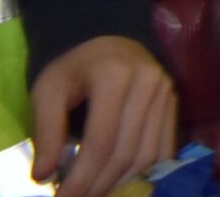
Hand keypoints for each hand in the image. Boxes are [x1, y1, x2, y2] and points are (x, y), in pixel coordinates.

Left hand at [29, 35, 173, 196]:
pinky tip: (121, 181)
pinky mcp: (174, 102)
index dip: (82, 178)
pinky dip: (144, 172)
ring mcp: (166, 92)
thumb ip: (46, 131)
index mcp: (114, 76)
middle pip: (126, 151)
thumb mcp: (48, 91)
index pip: (101, 140)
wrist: (109, 38)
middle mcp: (148, 83)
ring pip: (149, 154)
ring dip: (122, 183)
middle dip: (99, 185)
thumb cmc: (74, 67)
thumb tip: (44, 176)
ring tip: (96, 194)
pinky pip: (164, 147)